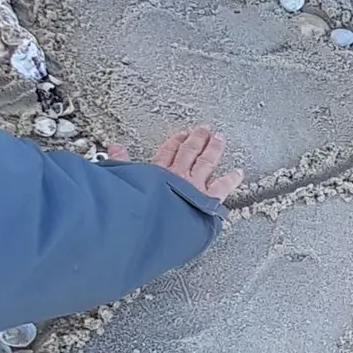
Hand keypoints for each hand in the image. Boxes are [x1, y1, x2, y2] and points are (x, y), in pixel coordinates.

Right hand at [108, 126, 244, 201]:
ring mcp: (193, 185)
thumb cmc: (134, 209)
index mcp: (156, 173)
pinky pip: (223, 186)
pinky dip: (232, 179)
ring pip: (207, 161)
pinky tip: (239, 173)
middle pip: (189, 151)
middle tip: (204, 129)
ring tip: (219, 138)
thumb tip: (113, 149)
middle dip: (197, 139)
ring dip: (214, 148)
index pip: (166, 153)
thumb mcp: (121, 183)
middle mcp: (177, 175)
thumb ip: (119, 165)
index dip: (174, 142)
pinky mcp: (206, 198)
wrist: (149, 223)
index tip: (180, 135)